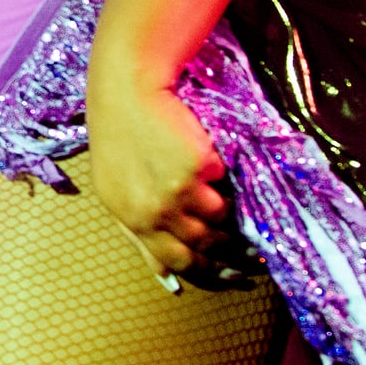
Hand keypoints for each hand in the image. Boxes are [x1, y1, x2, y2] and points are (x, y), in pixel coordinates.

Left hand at [85, 75, 233, 280]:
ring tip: (235, 209)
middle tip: (249, 255)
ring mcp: (175, 192)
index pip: (173, 261)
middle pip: (200, 247)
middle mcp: (150, 212)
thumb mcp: (116, 187)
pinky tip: (221, 172)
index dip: (206, 273)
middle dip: (227, 254)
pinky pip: (224, 187)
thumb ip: (139, 232)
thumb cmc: (119, 130)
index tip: (230, 277)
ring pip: (217, 219)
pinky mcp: (196, 168)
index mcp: (127, 217)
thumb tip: (168, 278)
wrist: (129, 85)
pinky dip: (226, 183)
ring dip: (229, 218)